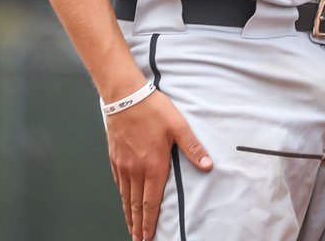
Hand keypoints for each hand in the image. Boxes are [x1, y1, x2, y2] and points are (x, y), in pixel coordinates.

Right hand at [105, 90, 212, 240]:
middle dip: (138, 224)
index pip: (151, 202)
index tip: (148, 237)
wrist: (125, 97)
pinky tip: (124, 200)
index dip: (150, 221)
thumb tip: (208, 164)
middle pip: (136, 204)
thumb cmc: (153, 109)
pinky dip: (122, 196)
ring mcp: (123, 164)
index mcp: (153, 166)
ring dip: (129, 214)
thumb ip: (193, 147)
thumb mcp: (178, 126)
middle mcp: (136, 169)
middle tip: (139, 240)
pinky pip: (119, 183)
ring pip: (125, 196)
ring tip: (131, 227)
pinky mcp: (115, 157)